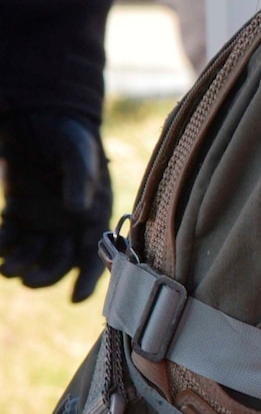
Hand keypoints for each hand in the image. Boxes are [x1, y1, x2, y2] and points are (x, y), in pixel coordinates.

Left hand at [0, 112, 110, 301]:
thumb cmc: (66, 133)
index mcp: (95, 212)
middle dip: (46, 275)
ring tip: (5, 269)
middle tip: (27, 279)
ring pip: (34, 255)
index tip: (76, 298)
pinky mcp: (18, 212)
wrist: (38, 115)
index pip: (97, 252)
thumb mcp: (78, 152)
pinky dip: (3, 246)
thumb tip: (77, 211)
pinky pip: (10, 238)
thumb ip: (80, 180)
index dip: (91, 278)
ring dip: (21, 266)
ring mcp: (43, 219)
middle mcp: (70, 222)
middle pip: (61, 261)